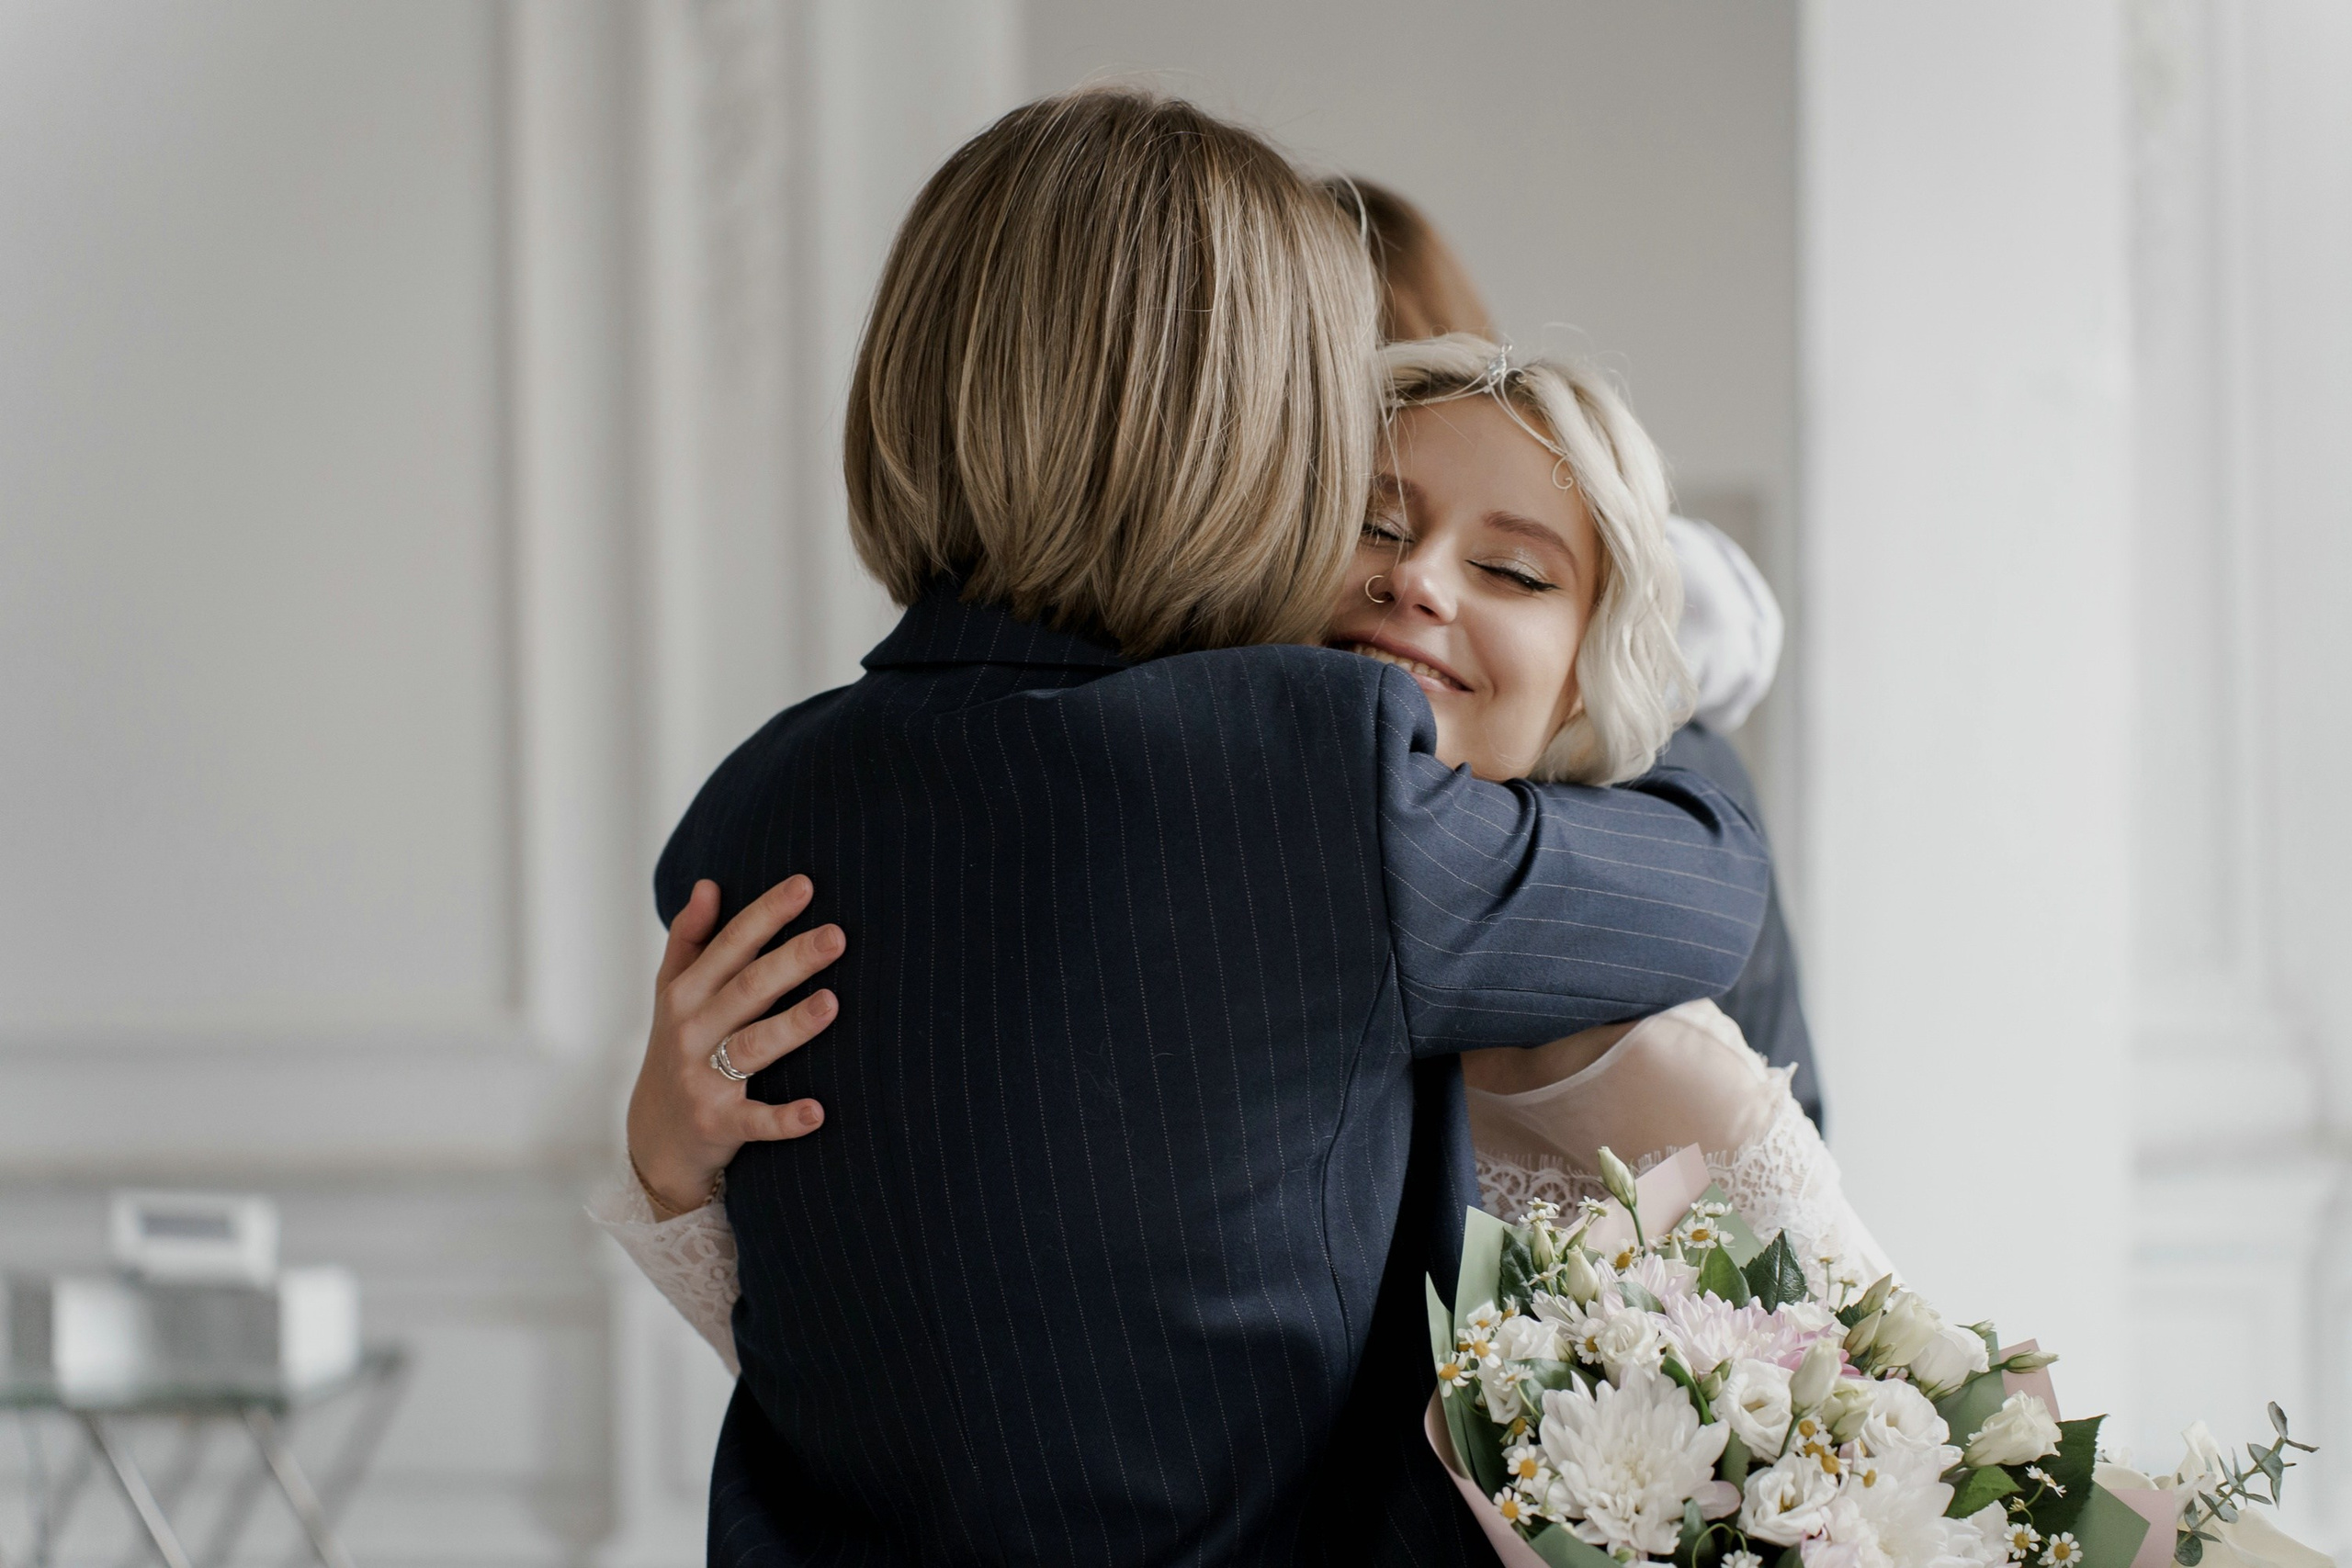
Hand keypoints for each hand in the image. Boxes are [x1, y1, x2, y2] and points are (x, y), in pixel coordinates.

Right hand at [626, 876, 844, 1215]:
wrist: (655, 1139)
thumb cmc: (676, 1051)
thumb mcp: (672, 994)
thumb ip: (689, 939)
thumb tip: (708, 884)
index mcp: (686, 993)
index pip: (731, 944)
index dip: (767, 913)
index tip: (806, 885)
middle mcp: (692, 1030)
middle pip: (749, 988)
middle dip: (792, 960)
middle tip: (837, 936)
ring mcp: (703, 1079)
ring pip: (753, 1046)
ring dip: (792, 1026)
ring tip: (832, 1003)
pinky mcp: (717, 1124)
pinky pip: (755, 1120)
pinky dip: (785, 1119)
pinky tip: (817, 1112)